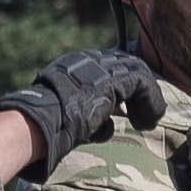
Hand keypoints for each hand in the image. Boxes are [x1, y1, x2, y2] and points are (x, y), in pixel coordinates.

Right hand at [0, 48, 163, 175]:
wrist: (39, 123)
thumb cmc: (47, 128)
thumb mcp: (70, 119)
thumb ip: (91, 119)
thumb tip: (106, 127)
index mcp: (72, 66)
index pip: (107, 69)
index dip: (123, 87)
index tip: (130, 108)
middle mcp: (87, 61)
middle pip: (125, 66)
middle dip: (139, 89)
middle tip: (145, 114)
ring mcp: (99, 67)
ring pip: (136, 73)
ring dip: (147, 98)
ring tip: (149, 120)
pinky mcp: (111, 79)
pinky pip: (142, 83)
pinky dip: (151, 102)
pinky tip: (150, 120)